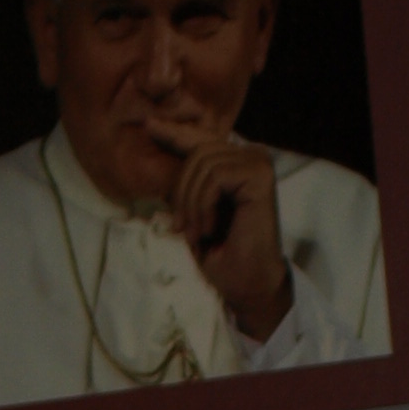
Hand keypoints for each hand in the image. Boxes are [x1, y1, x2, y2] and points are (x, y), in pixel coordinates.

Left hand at [152, 117, 291, 338]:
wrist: (247, 284)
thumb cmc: (221, 255)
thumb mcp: (192, 213)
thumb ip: (184, 184)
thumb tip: (158, 153)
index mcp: (235, 162)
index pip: (200, 140)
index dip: (174, 133)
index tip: (148, 125)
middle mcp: (250, 156)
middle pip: (197, 151)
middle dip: (182, 193)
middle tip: (183, 229)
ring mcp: (258, 162)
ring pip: (203, 163)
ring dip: (192, 204)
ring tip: (198, 233)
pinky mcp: (260, 174)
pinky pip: (215, 176)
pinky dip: (204, 205)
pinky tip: (211, 228)